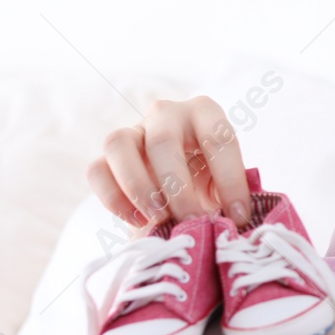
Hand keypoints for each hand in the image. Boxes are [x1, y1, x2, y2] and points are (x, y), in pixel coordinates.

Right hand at [86, 96, 250, 229]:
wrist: (181, 189)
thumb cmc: (211, 183)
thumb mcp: (228, 185)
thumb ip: (232, 196)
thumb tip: (234, 220)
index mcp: (205, 113)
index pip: (217, 139)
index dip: (230, 181)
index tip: (238, 217)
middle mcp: (165, 114)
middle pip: (162, 141)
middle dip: (177, 188)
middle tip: (191, 221)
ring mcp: (132, 131)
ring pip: (118, 144)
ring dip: (138, 186)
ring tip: (159, 218)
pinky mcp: (106, 157)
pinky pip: (96, 170)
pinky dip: (114, 199)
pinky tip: (138, 221)